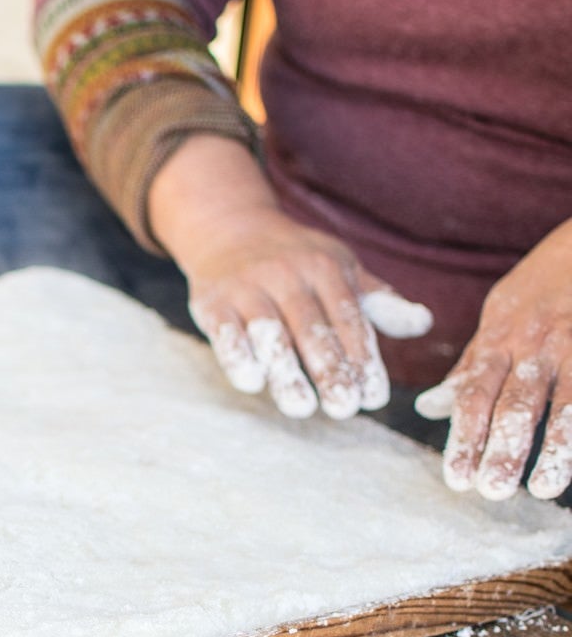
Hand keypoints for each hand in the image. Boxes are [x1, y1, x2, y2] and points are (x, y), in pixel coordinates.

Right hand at [181, 209, 431, 418]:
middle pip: (311, 329)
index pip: (348, 319)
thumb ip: (378, 301)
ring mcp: (247, 287)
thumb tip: (423, 324)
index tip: (373, 398)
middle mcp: (286, 275)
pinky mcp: (212, 302)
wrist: (227, 227)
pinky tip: (253, 383)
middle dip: (329, 371)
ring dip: (285, 372)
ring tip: (302, 408)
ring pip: (269, 334)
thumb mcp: (339, 267)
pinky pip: (225, 333)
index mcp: (325, 267)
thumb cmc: (294, 257)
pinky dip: (238, 357)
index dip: (362, 359)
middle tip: (344, 409)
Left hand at [414, 220, 571, 500]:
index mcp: (502, 339)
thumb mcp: (497, 317)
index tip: (456, 480)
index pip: (475, 395)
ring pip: (569, 402)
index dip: (465, 437)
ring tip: (544, 489)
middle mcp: (539, 345)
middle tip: (491, 492)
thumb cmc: (542, 288)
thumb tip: (428, 409)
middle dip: (503, 448)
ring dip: (557, 449)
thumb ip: (470, 367)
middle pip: (518, 403)